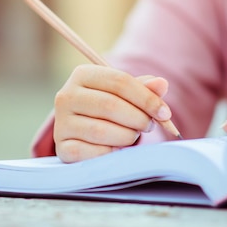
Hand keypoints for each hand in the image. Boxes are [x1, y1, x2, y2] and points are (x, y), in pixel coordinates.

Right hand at [53, 64, 172, 161]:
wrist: (84, 132)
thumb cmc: (109, 108)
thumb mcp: (125, 94)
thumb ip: (144, 89)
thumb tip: (161, 84)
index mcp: (82, 74)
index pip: (120, 82)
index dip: (146, 98)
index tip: (164, 113)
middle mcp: (66, 96)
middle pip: (110, 105)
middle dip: (138, 118)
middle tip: (149, 126)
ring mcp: (61, 123)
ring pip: (102, 131)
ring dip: (127, 137)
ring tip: (133, 136)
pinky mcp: (62, 147)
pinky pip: (93, 152)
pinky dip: (111, 152)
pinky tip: (117, 148)